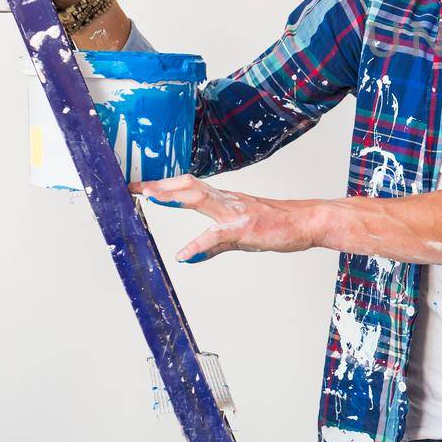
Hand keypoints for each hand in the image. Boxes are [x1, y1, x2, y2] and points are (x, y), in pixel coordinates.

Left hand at [130, 174, 325, 262]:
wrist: (307, 221)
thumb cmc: (277, 225)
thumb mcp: (240, 236)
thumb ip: (214, 244)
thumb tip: (190, 256)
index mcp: (225, 200)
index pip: (189, 186)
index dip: (163, 185)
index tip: (138, 185)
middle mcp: (227, 200)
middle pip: (189, 185)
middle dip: (160, 185)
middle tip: (134, 186)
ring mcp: (236, 212)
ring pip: (202, 198)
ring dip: (174, 198)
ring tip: (150, 199)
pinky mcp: (246, 228)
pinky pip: (218, 235)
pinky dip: (199, 244)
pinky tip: (184, 255)